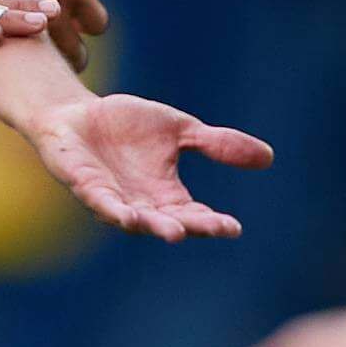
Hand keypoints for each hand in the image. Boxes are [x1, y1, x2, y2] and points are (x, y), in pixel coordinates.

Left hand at [24, 93, 270, 242]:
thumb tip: (269, 157)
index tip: (234, 228)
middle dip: (188, 226)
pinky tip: (124, 215)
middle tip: (209, 229)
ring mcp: (111, 197)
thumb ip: (217, 144)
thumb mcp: (180, 129)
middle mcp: (140, 203)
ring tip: (174, 233)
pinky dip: (112, 208)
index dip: (212, 222)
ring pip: (135, 219)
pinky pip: (99, 201)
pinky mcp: (84, 185)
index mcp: (165, 194)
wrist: (76, 114)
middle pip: (169, 221)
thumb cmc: (126, 126)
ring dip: (152, 226)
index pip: (194, 214)